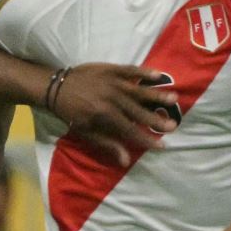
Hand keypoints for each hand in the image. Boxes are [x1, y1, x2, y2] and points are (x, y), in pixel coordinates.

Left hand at [52, 64, 179, 165]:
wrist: (56, 87)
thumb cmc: (71, 113)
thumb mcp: (85, 132)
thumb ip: (107, 144)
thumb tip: (124, 161)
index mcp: (105, 116)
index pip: (130, 130)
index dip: (146, 139)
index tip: (162, 145)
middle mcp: (111, 99)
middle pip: (138, 112)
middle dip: (156, 120)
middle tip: (174, 125)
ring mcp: (112, 82)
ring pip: (139, 90)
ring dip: (156, 95)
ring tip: (174, 99)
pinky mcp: (111, 69)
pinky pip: (130, 70)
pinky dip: (144, 72)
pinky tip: (159, 75)